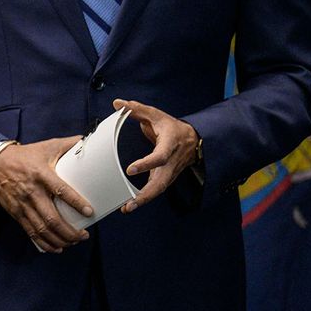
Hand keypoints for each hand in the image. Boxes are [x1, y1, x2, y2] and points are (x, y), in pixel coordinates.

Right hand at [0, 137, 92, 252]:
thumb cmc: (25, 155)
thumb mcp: (46, 146)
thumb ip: (67, 144)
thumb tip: (87, 140)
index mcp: (41, 174)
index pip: (60, 190)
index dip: (76, 202)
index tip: (89, 212)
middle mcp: (31, 191)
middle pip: (51, 218)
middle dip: (69, 232)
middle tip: (83, 235)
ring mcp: (22, 204)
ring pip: (42, 229)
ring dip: (59, 239)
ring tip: (73, 242)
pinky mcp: (16, 212)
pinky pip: (31, 232)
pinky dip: (44, 243)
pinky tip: (56, 248)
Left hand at [115, 98, 199, 212]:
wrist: (193, 139)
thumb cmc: (171, 126)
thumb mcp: (156, 115)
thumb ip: (136, 109)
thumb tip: (117, 103)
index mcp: (170, 144)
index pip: (160, 157)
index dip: (147, 164)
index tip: (130, 169)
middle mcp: (172, 162)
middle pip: (161, 182)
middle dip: (146, 194)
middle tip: (130, 203)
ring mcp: (170, 172)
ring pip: (159, 189)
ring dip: (144, 200)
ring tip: (126, 208)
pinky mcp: (166, 177)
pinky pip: (156, 189)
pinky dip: (145, 198)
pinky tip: (130, 204)